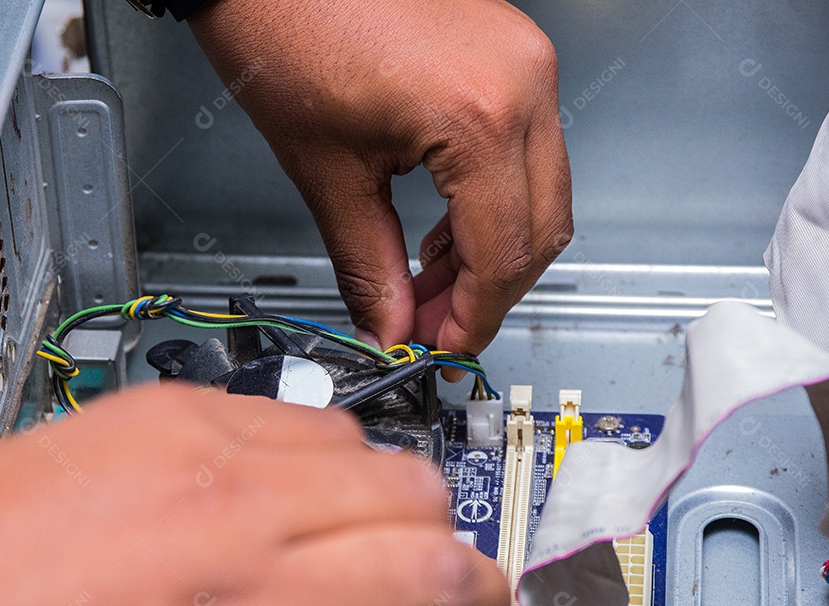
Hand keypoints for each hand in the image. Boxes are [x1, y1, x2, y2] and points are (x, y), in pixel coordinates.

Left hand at [190, 0, 572, 355]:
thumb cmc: (286, 30)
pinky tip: (443, 232)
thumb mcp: (326, 173)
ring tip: (425, 285)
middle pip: (541, 230)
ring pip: (541, 196)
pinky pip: (526, 153)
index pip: (505, 254)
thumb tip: (389, 326)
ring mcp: (525, 64)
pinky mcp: (511, 56)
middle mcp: (523, 85)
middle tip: (430, 327)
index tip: (440, 350)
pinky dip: (490, 205)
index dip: (473, 319)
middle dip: (487, 293)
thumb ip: (367, 265)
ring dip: (491, 253)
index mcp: (482, 116)